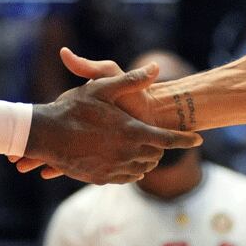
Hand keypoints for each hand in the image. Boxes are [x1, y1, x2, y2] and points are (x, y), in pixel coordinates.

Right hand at [22, 55, 199, 183]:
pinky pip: (125, 177)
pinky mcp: (101, 178)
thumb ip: (131, 79)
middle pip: (156, 155)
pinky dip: (130, 169)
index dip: (186, 139)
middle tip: (157, 137)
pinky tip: (124, 159)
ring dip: (145, 159)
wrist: (46, 135)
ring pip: (142, 168)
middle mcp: (127, 153)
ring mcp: (114, 168)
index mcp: (132, 131)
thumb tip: (156, 67)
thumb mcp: (102, 87)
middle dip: (160, 147)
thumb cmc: (73, 108)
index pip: (169, 139)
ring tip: (140, 147)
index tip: (199, 139)